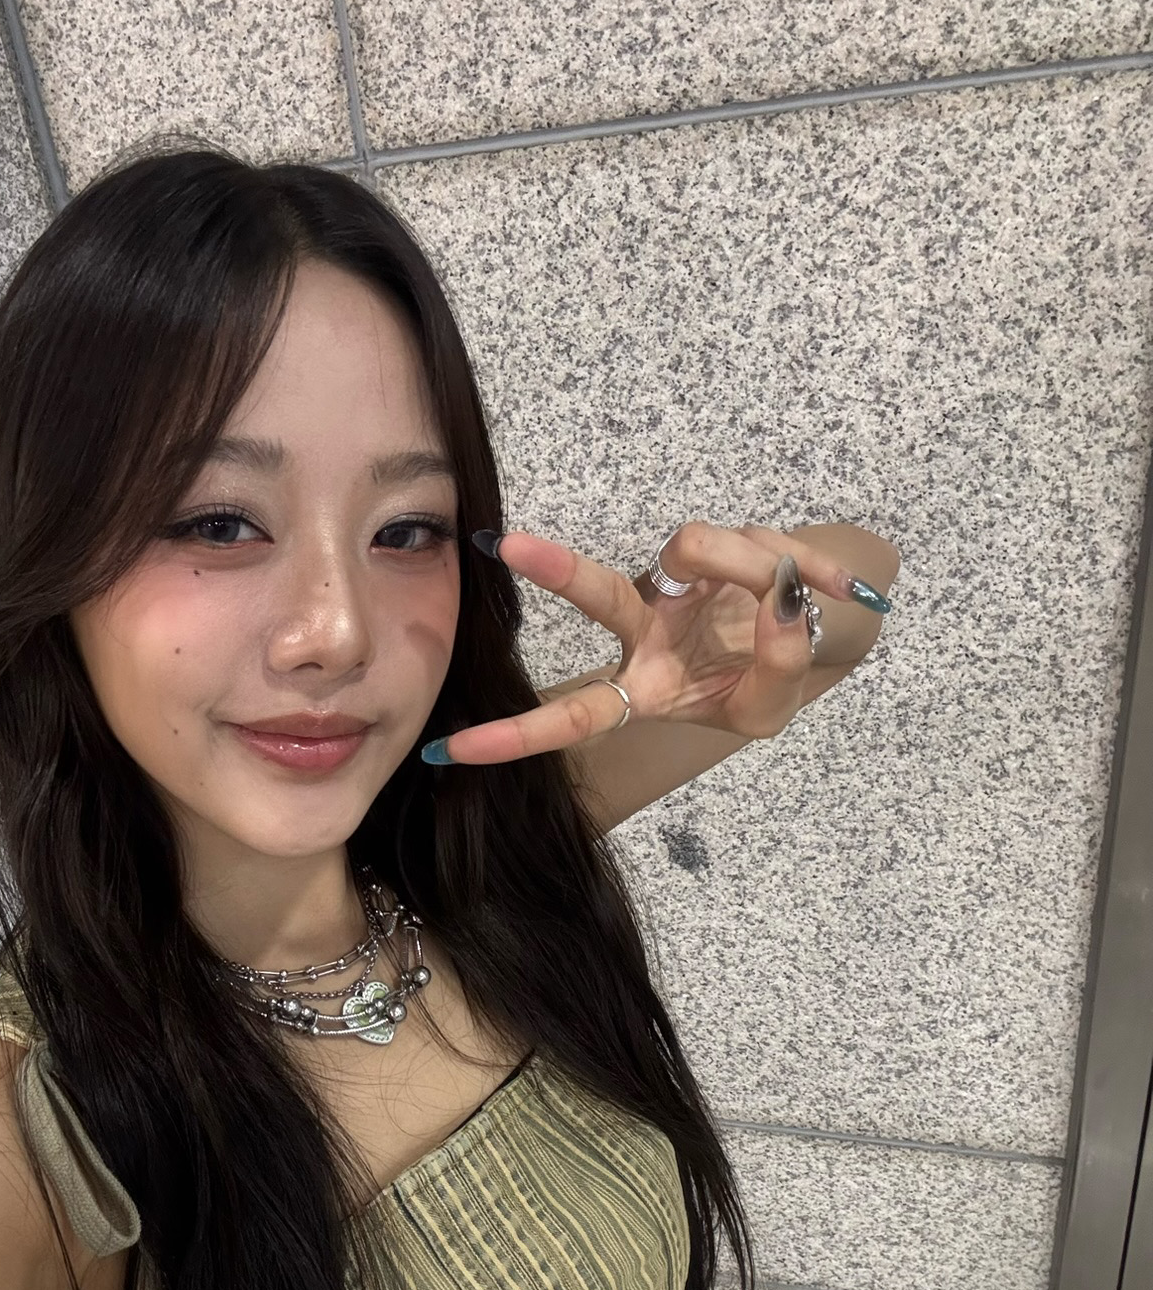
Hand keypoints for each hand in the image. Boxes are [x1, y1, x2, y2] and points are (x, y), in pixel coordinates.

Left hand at [426, 521, 881, 766]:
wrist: (800, 626)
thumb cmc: (758, 681)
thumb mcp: (769, 707)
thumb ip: (777, 666)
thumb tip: (780, 601)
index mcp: (643, 689)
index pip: (575, 716)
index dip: (518, 735)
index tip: (454, 749)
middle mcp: (643, 629)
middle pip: (603, 598)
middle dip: (561, 571)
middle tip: (511, 546)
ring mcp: (674, 580)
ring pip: (703, 551)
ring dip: (760, 570)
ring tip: (800, 599)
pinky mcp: (711, 542)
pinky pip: (755, 541)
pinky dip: (808, 568)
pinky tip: (836, 586)